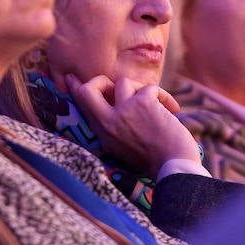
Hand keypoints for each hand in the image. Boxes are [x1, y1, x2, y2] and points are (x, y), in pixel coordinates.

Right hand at [66, 74, 201, 177]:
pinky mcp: (143, 103)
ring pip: (122, 82)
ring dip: (140, 89)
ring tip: (155, 103)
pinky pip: (150, 87)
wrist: (175, 167)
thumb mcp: (124, 149)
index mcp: (103, 136)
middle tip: (113, 85)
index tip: (70, 78)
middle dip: (99, 81)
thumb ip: (115, 129)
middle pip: (88, 90)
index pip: (82, 109)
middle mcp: (108, 123)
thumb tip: (116, 104)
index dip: (75, 89)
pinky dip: (164, 97)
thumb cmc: (156, 160)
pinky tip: (173, 109)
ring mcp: (124, 111)